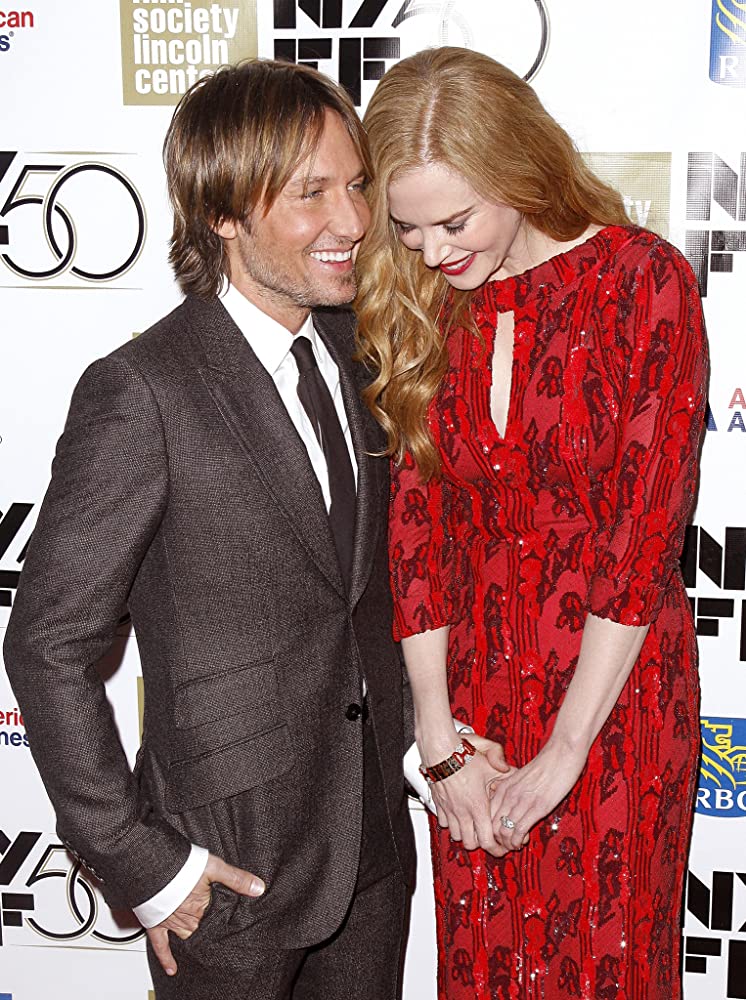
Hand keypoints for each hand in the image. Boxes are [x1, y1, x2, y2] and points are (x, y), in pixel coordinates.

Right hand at [146, 853, 264, 975]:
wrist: (156, 864)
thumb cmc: (183, 864)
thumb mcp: (215, 867)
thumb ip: (237, 879)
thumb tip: (258, 888)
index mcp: (203, 907)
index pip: (217, 921)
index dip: (224, 925)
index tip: (232, 932)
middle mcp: (188, 918)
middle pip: (202, 930)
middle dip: (209, 932)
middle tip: (218, 939)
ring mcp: (172, 922)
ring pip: (186, 937)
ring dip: (194, 942)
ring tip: (203, 949)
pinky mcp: (156, 923)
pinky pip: (160, 945)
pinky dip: (166, 958)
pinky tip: (172, 969)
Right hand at [425, 734, 512, 855]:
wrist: (440, 750)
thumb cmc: (463, 754)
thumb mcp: (490, 758)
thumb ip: (505, 765)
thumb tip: (510, 771)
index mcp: (478, 805)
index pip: (487, 841)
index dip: (496, 849)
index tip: (501, 847)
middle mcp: (462, 811)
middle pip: (470, 844)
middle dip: (480, 844)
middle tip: (488, 838)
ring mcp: (449, 809)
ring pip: (456, 835)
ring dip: (465, 834)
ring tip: (474, 827)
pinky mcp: (439, 804)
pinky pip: (444, 823)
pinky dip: (451, 824)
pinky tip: (459, 816)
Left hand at [488, 740, 586, 851]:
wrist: (562, 752)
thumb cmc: (545, 764)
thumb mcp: (521, 776)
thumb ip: (511, 787)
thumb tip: (503, 800)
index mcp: (503, 786)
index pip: (486, 813)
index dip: (489, 829)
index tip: (499, 835)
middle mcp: (509, 794)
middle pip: (491, 825)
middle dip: (496, 840)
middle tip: (506, 845)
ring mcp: (522, 801)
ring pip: (503, 831)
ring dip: (507, 844)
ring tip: (515, 845)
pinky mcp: (537, 807)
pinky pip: (519, 831)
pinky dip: (518, 841)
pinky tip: (523, 842)